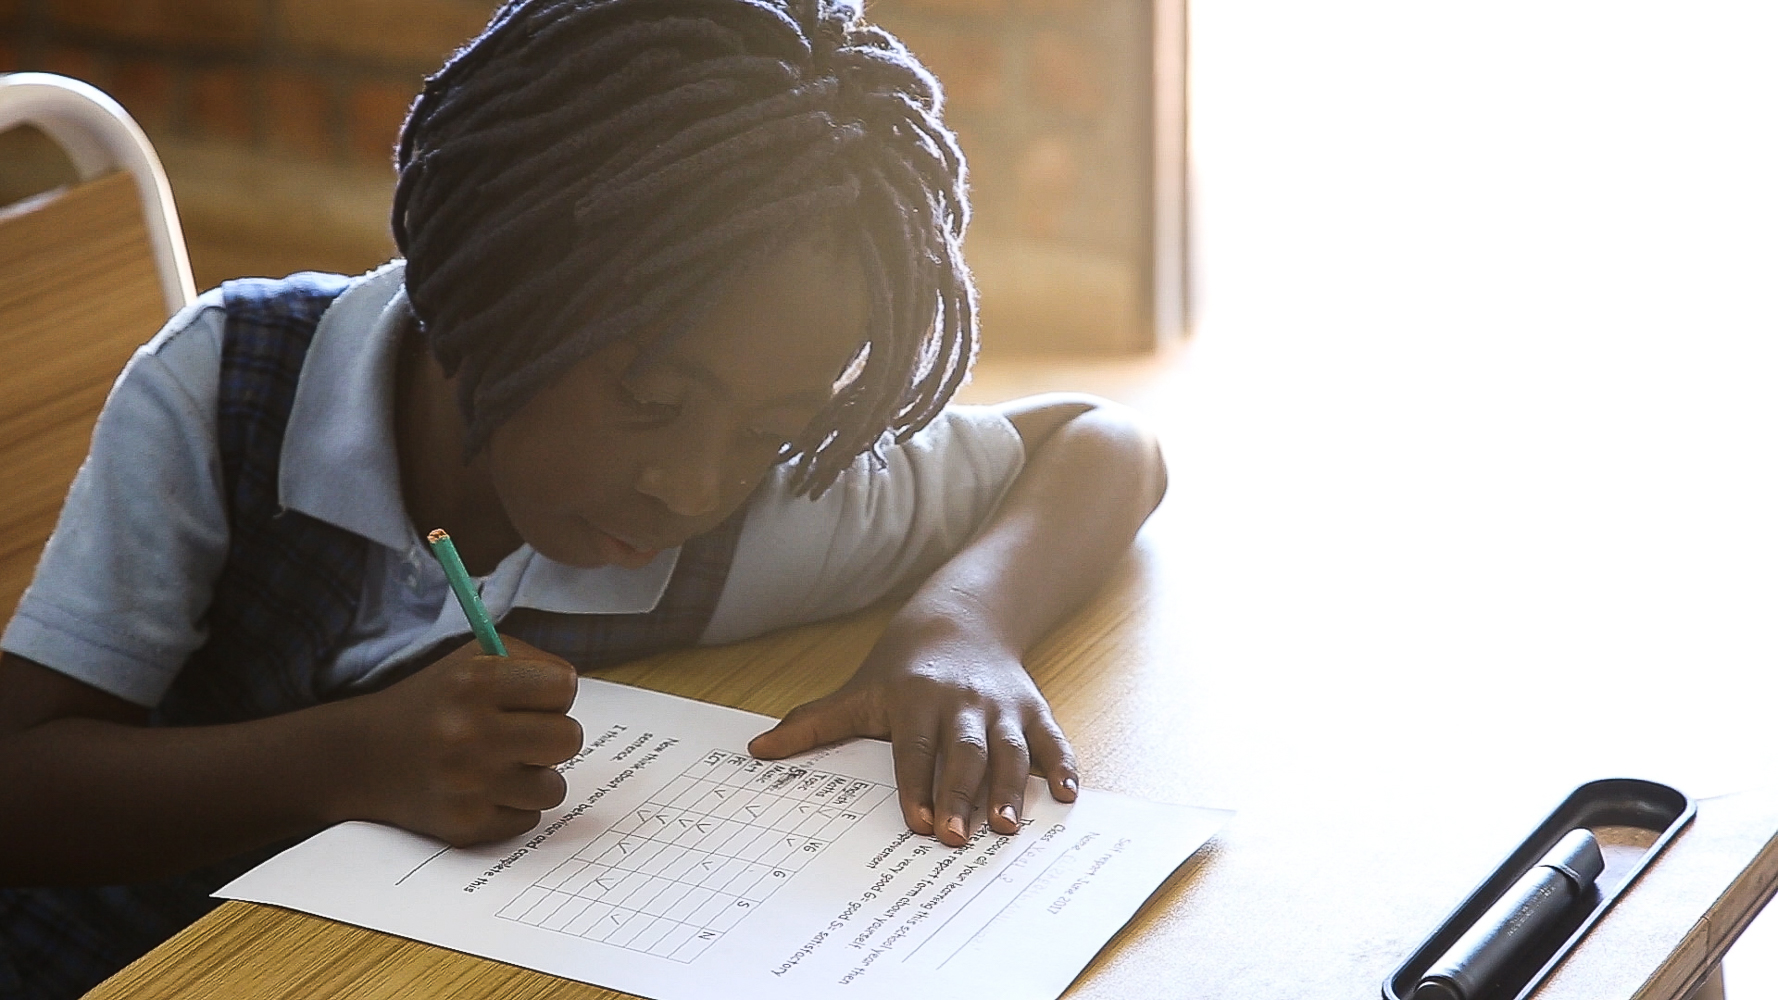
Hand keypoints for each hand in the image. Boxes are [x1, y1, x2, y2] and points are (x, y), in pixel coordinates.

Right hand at [334, 636, 582, 845]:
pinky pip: (529, 819)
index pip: (565, 687)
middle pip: (569, 738)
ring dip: (536, 777)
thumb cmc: (432, 703)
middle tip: (525, 736)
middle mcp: (471, 732)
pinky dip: (513, 807)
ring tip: (502, 765)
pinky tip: (484, 791)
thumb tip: (572, 689)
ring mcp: (468, 784)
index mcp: (476, 682)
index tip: (533, 700)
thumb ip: (529, 662)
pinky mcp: (465, 825)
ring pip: (554, 787)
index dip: (553, 694)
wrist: (362, 757)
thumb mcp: (471, 660)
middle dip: (552, 736)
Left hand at [747, 619, 1077, 847]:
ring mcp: (1000, 705)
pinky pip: (1052, 737)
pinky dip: (1063, 765)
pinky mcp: (1032, 708)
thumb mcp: (858, 689)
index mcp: (916, 699)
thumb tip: (757, 751)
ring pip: (1010, 749)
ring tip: (1009, 827)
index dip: (916, 785)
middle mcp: (961, 702)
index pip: (916, 748)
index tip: (918, 823)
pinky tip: (1069, 795)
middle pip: (964, 753)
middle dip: (962, 795)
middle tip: (960, 839)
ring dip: (1012, 788)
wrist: (961, 616)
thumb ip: (812, 724)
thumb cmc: (903, 667)